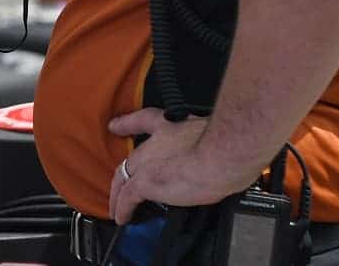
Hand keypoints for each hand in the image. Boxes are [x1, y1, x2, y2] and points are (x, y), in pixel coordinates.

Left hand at [106, 109, 260, 224]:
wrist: (221, 155)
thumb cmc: (222, 145)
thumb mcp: (209, 136)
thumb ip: (202, 141)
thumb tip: (210, 151)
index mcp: (169, 126)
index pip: (144, 120)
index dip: (127, 124)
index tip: (115, 126)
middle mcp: (154, 142)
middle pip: (132, 159)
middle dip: (124, 174)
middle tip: (121, 187)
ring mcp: (147, 162)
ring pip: (124, 178)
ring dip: (119, 194)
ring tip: (118, 207)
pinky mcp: (145, 182)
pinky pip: (127, 197)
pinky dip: (122, 208)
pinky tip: (122, 217)